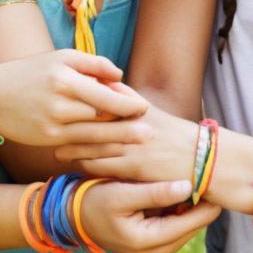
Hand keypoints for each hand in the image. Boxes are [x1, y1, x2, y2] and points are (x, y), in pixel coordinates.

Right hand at [0, 49, 149, 145]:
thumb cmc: (32, 72)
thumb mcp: (61, 57)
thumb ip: (93, 64)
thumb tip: (120, 75)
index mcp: (65, 79)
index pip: (105, 95)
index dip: (128, 102)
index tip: (143, 106)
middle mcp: (60, 104)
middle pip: (103, 118)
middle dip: (129, 125)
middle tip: (151, 131)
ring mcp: (53, 125)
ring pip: (94, 136)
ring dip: (119, 139)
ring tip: (142, 140)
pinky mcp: (49, 141)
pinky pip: (80, 146)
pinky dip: (99, 148)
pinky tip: (115, 150)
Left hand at [56, 103, 195, 180]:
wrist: (202, 159)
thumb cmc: (177, 136)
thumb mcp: (154, 113)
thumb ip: (129, 99)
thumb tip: (106, 84)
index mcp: (137, 108)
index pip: (102, 100)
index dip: (80, 102)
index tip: (61, 101)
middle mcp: (132, 124)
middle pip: (92, 123)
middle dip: (69, 125)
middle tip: (50, 127)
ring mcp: (132, 146)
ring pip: (93, 146)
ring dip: (73, 149)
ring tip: (58, 151)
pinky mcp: (133, 168)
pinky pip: (102, 167)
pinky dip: (87, 167)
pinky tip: (76, 168)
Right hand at [80, 179, 219, 252]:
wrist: (78, 217)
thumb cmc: (96, 202)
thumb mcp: (122, 195)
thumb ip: (154, 193)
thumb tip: (188, 187)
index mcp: (149, 242)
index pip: (193, 222)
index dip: (208, 199)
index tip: (216, 174)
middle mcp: (158, 251)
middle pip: (196, 225)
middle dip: (203, 200)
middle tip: (210, 169)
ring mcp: (158, 248)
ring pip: (190, 223)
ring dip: (194, 202)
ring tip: (199, 173)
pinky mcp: (157, 241)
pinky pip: (179, 222)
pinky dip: (183, 205)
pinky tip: (183, 184)